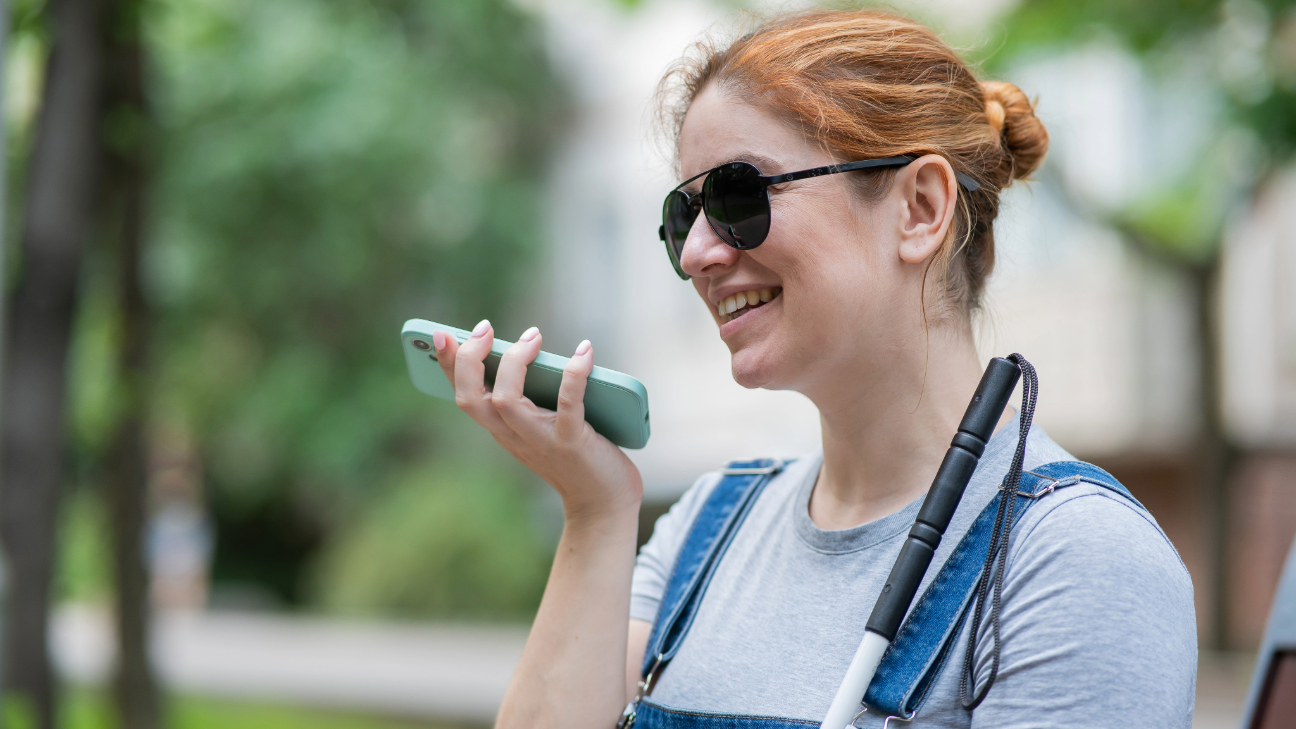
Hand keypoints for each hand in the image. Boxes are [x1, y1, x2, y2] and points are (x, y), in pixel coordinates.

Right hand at [433, 320, 643, 520]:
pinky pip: (567, 405)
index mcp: (502, 429)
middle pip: (471, 398)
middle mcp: (513, 436)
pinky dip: (574, 374)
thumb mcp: (542, 425)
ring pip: (506, 401)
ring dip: (515, 362)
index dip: (449, 365)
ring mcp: (541, 441)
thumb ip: (532, 395)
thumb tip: (530, 345)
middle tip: (485, 328)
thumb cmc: (576, 456)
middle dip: (470, 359)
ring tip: (533, 336)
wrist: (603, 503)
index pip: (464, 395)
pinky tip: (585, 351)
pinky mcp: (572, 443)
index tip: (443, 334)